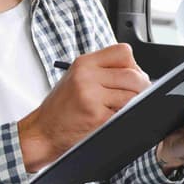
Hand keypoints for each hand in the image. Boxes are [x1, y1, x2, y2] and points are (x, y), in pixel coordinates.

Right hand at [18, 43, 149, 171]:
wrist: (42, 131)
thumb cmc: (60, 107)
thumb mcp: (76, 78)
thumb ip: (103, 71)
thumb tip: (136, 72)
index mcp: (84, 63)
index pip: (123, 52)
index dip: (133, 64)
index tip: (132, 75)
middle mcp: (87, 76)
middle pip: (133, 74)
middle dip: (141, 87)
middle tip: (136, 95)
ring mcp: (92, 96)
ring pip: (132, 94)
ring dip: (134, 103)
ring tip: (121, 107)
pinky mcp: (96, 116)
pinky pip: (124, 112)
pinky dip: (124, 116)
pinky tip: (112, 118)